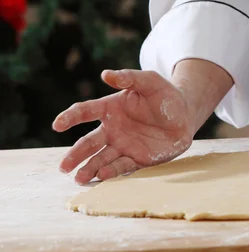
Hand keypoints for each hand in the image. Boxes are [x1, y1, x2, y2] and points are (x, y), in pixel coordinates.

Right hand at [53, 69, 194, 183]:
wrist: (186, 115)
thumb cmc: (165, 96)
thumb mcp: (150, 81)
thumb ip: (129, 77)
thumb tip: (105, 74)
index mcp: (110, 108)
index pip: (85, 112)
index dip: (70, 117)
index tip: (58, 124)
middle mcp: (113, 129)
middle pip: (88, 143)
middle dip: (75, 154)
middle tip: (63, 167)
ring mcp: (124, 145)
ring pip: (101, 159)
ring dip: (90, 168)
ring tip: (79, 177)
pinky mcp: (138, 158)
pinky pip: (122, 166)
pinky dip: (112, 172)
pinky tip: (102, 176)